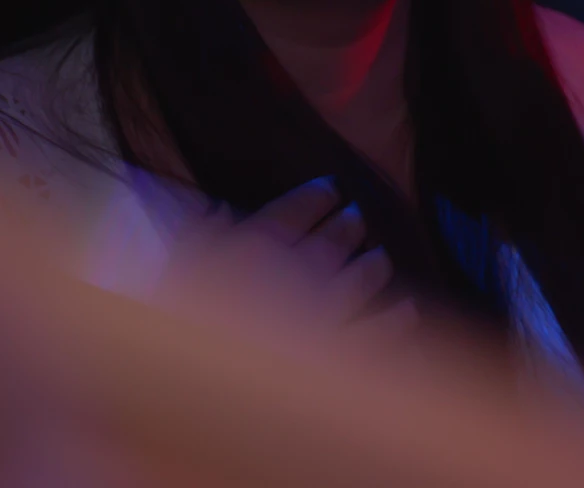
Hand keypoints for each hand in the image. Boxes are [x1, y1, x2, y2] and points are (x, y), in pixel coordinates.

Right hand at [154, 178, 417, 353]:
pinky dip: (394, 322)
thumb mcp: (175, 270)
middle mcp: (296, 272)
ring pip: (359, 281)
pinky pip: (375, 335)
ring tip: (380, 258)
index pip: (296, 208)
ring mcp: (322, 315)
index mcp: (254, 245)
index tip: (330, 187)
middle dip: (348, 225)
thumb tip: (214, 208)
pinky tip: (407, 311)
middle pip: (332, 240)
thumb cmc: (178, 328)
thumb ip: (198, 236)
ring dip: (372, 266)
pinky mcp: (338, 358)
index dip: (316, 194)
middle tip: (358, 216)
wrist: (206, 397)